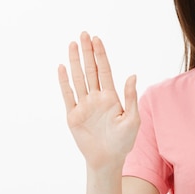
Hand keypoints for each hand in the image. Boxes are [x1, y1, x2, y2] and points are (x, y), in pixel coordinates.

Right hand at [58, 32, 139, 169]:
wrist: (108, 160)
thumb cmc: (123, 142)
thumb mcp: (132, 119)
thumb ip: (130, 97)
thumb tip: (132, 75)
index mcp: (111, 97)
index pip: (104, 70)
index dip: (100, 55)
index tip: (97, 39)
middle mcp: (96, 98)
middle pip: (90, 70)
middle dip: (87, 52)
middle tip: (83, 34)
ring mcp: (84, 105)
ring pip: (78, 79)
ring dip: (75, 61)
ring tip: (72, 44)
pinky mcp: (73, 115)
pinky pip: (68, 95)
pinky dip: (64, 82)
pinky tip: (62, 68)